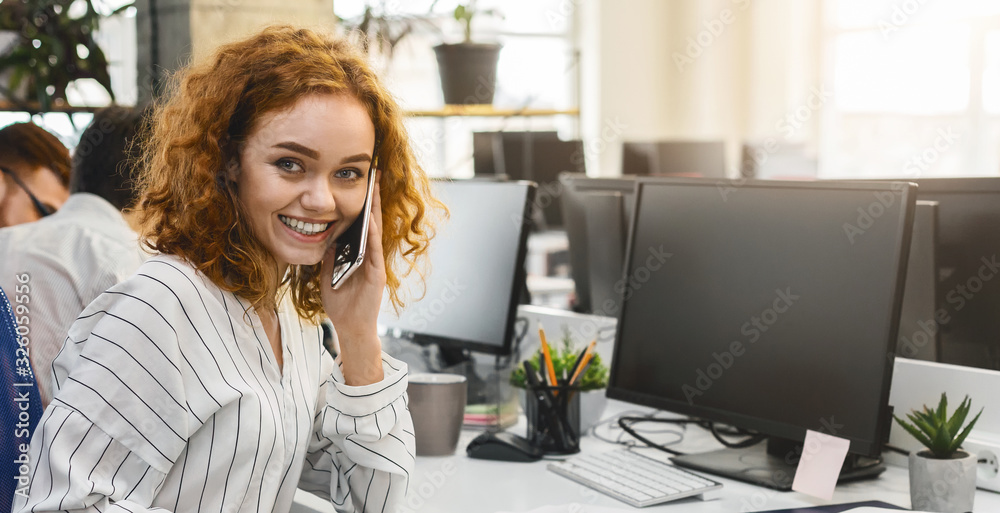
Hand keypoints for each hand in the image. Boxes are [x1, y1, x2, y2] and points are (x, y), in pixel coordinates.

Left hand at [320, 175, 385, 384]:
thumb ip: (330, 255)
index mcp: (359, 253)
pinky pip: (373, 250)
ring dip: (375, 209)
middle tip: (374, 172)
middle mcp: (370, 254)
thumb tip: (325, 237)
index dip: (362, 201)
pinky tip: (369, 219)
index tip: (361, 180)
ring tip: (373, 188)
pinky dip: (371, 234)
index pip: (361, 222)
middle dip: (373, 196)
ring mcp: (375, 263)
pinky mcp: (377, 274)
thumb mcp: (328, 273)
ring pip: (375, 230)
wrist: (349, 327)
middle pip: (372, 220)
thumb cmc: (341, 303)